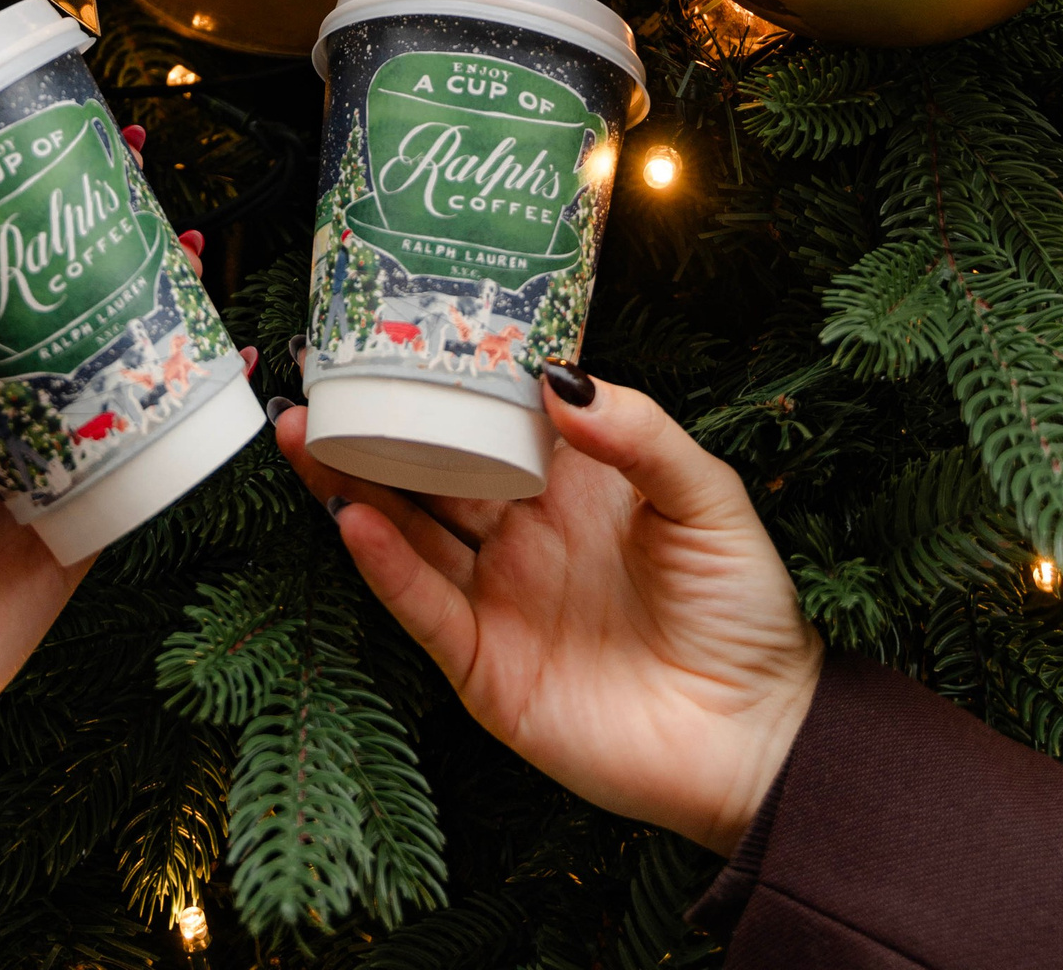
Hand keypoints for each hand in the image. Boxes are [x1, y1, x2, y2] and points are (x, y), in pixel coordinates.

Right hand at [275, 373, 820, 857]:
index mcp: (569, 483)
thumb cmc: (744, 610)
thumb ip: (638, 434)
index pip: (489, 417)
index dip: (443, 377)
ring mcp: (498, 599)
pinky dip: (385, 565)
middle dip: (370, 424)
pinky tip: (354, 520)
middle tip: (317, 377)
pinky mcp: (486, 668)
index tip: (390, 327)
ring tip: (303, 434)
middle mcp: (521, 534)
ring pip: (407, 530)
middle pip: (428, 468)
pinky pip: (424, 607)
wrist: (758, 735)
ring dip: (352, 483)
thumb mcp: (705, 497)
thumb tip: (556, 378)